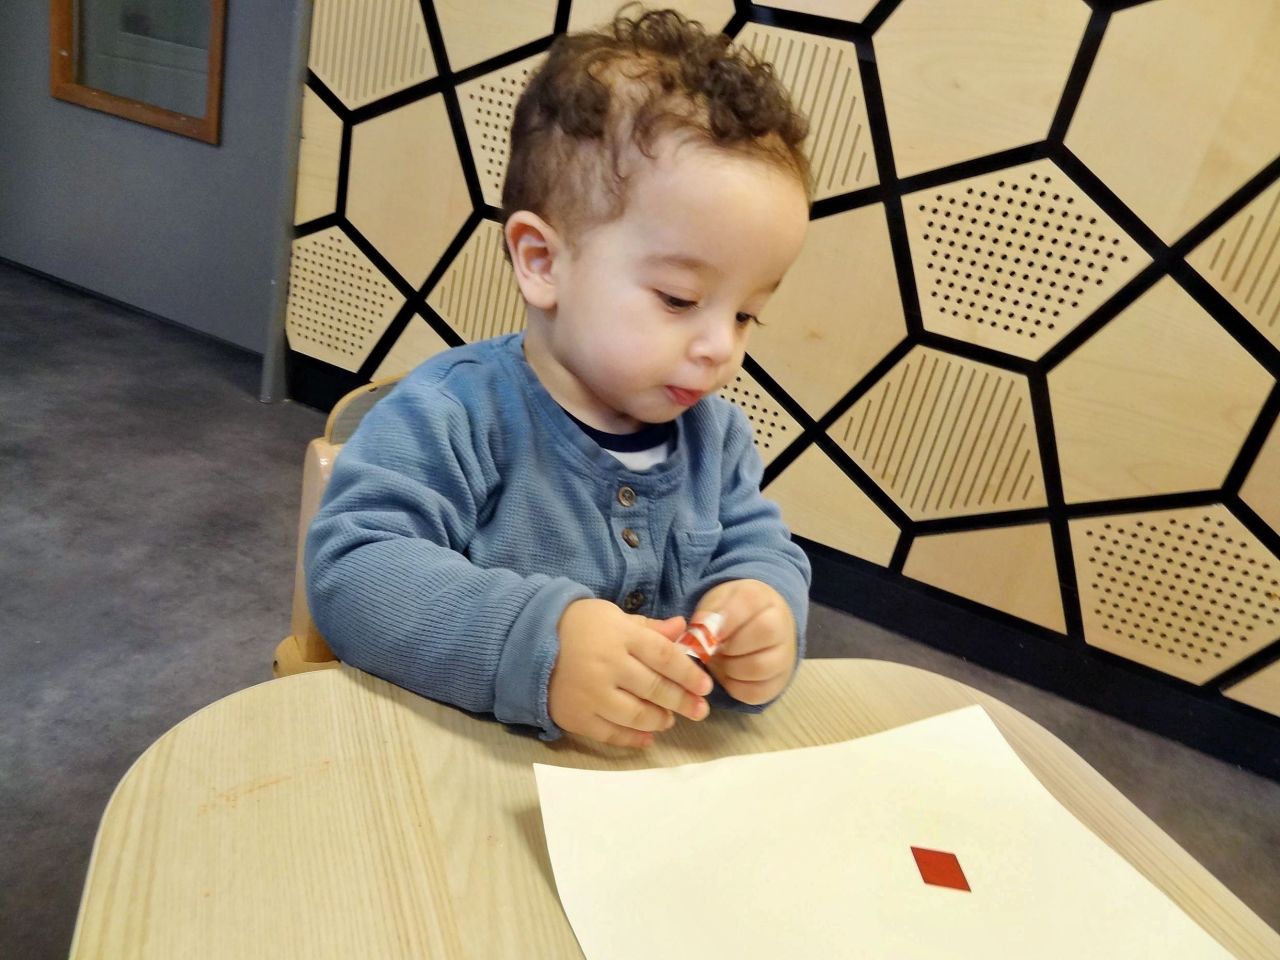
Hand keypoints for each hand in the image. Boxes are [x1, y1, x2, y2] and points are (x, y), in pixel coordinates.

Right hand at [549, 598, 713, 747]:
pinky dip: (633, 739)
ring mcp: (592, 694)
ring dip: (661, 720)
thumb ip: (649, 627)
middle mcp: (608, 666)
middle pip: (655, 689)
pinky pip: (611, 734)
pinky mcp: (577, 717)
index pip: (664, 657)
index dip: (689, 674)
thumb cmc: (578, 626)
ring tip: (670, 719)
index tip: (706, 686)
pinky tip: (648, 737)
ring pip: (637, 716)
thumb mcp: (614, 616)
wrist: (527, 642)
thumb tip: (682, 629)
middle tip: (700, 710)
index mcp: (620, 636)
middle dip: (683, 702)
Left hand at [693, 579, 796, 704]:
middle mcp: (781, 626)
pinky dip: (735, 687)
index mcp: (762, 598)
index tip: (707, 634)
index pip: (749, 604)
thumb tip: (697, 635)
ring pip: (759, 667)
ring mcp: (784, 656)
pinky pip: (756, 692)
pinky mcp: (778, 682)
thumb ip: (706, 616)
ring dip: (729, 668)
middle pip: (763, 634)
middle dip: (728, 646)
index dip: (725, 622)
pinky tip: (727, 674)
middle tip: (712, 649)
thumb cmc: (730, 613)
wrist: (756, 626)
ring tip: (718, 660)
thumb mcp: (716, 603)